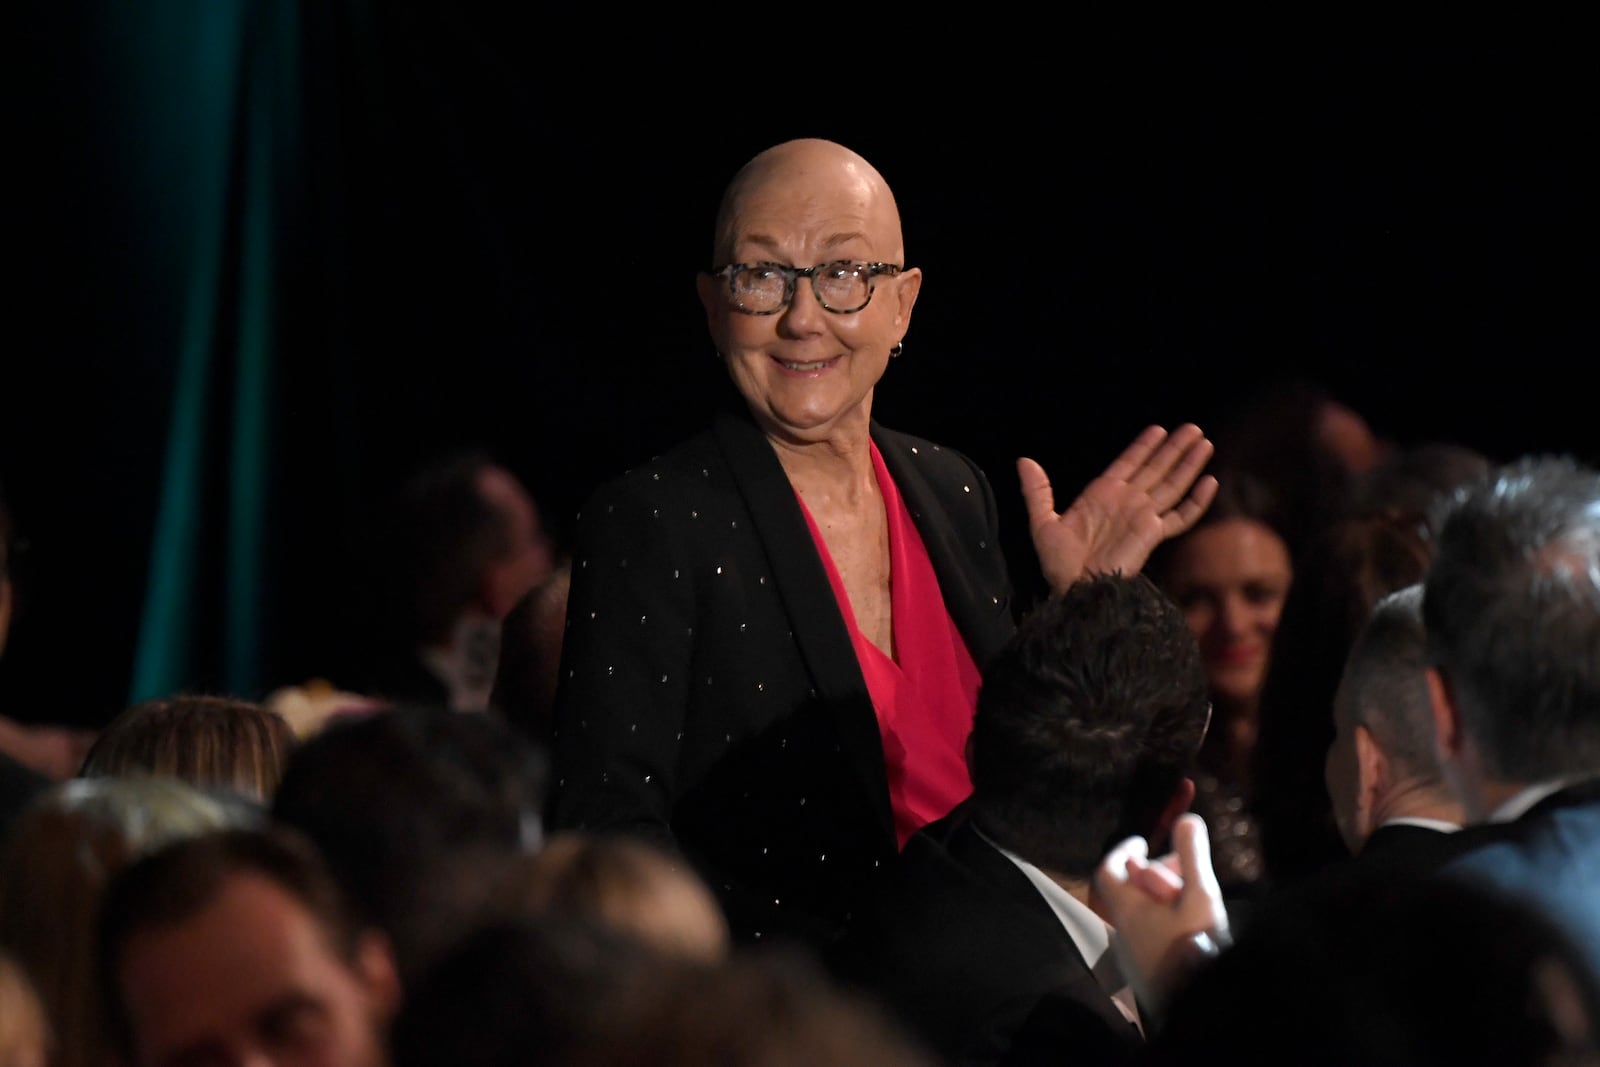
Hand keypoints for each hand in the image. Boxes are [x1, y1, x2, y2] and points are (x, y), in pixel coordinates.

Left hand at [1019, 424, 1216, 593]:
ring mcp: (1143, 517)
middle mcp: (1127, 502)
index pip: (1128, 463)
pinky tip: (1210, 482)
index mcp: (1102, 495)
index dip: (1144, 446)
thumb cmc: (1059, 563)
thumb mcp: (1042, 522)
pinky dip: (1197, 501)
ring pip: (1172, 485)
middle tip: (1192, 428)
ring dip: (1188, 464)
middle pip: (1156, 468)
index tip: (1159, 429)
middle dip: (1174, 449)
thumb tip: (1023, 460)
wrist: (1077, 589)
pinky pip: (1181, 516)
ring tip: (1204, 442)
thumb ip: (1037, 490)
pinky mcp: (1153, 534)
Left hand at [1093, 814, 1230, 1016]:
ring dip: (1163, 897)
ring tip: (1194, 892)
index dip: (1123, 852)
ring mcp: (1132, 953)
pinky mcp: (1146, 971)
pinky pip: (1150, 934)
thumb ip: (1192, 856)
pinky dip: (1166, 919)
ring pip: (1141, 913)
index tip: (1142, 843)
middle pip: (1128, 890)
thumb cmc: (1192, 948)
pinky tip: (1193, 924)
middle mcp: (1121, 929)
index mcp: (1126, 909)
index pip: (1107, 871)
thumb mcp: (1199, 895)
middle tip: (1182, 865)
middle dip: (1154, 871)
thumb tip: (1186, 817)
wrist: (1193, 1009)